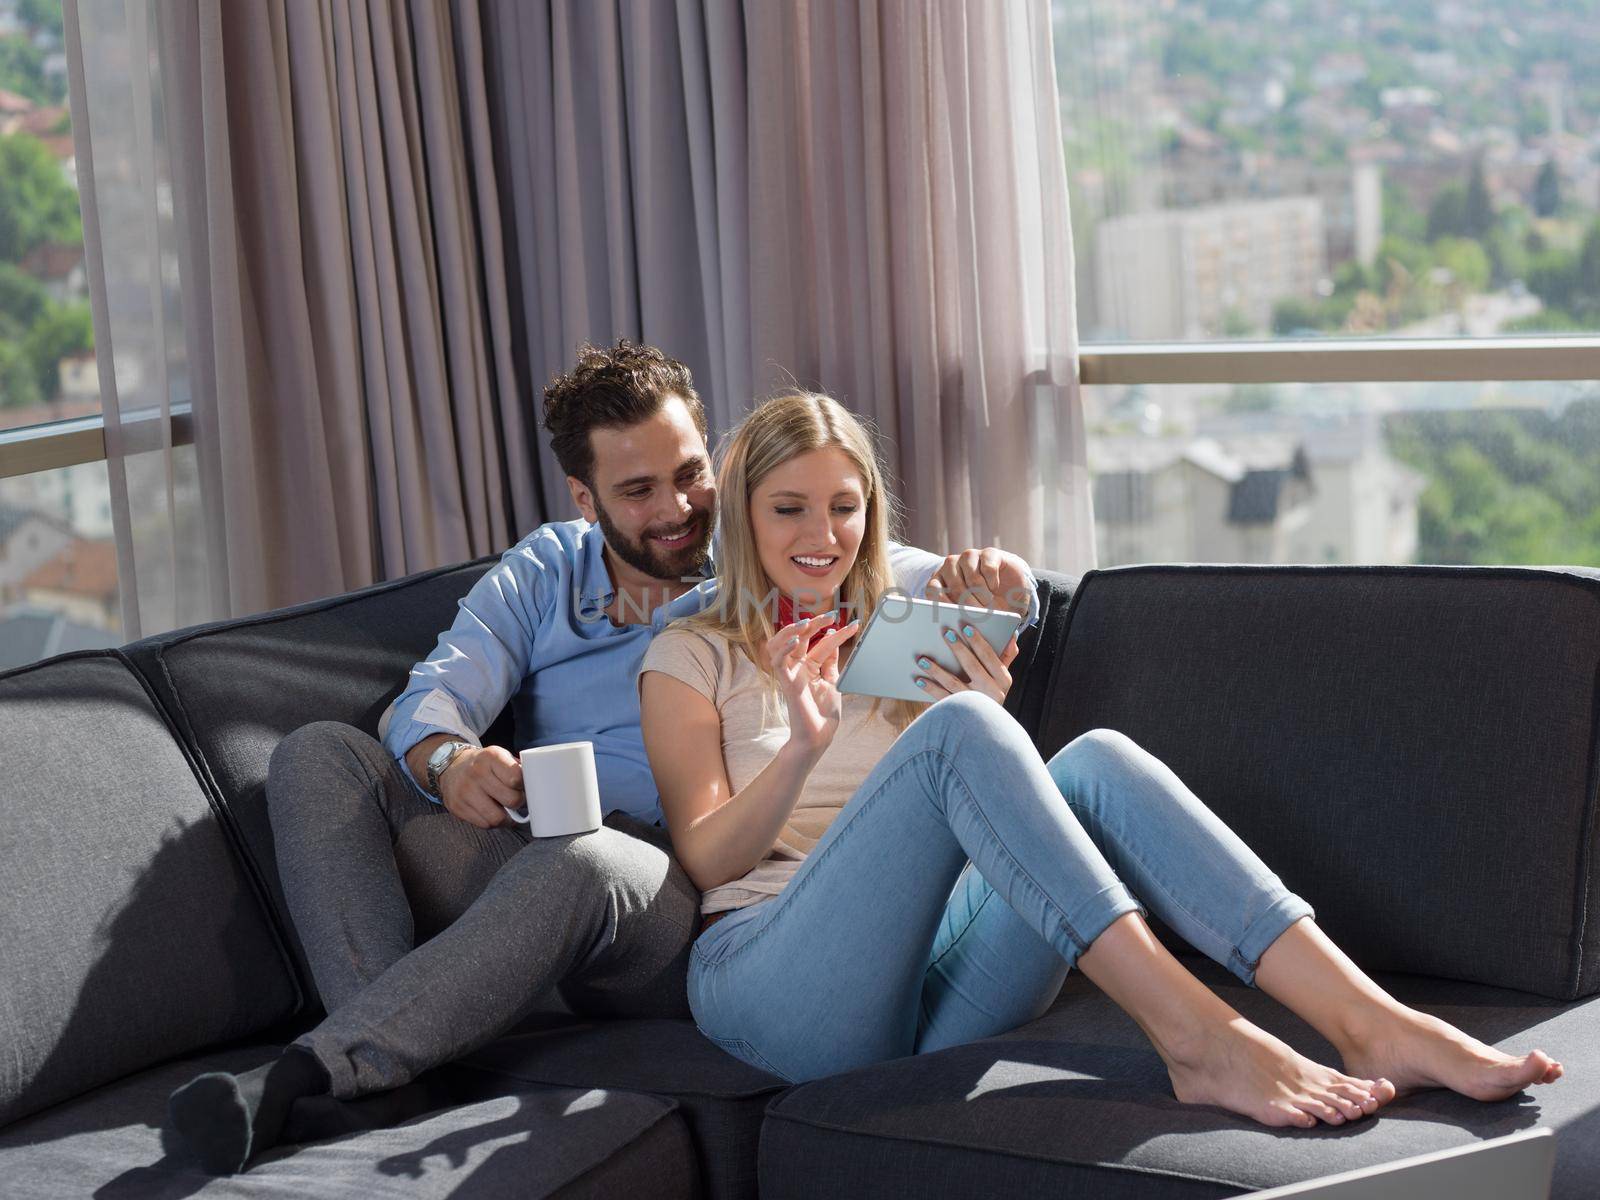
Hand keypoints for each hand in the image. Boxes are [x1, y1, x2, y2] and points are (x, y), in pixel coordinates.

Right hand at [438, 745, 524, 828]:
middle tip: (516, 800)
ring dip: (507, 818)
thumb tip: (537, 787)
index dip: (524, 786)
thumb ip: (518, 769)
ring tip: (506, 811)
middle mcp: (477, 773)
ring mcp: (465, 791)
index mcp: (491, 757)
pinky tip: (492, 812)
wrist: (452, 767)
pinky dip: (492, 822)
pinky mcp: (457, 807)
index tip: (524, 787)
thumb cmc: (485, 765)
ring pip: (497, 818)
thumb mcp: (501, 757)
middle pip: (511, 800)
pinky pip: (484, 824)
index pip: (516, 778)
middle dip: (518, 803)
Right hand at [764, 612, 860, 756]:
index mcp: (810, 666)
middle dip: (814, 623)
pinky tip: (795, 640)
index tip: (855, 625)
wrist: (819, 735)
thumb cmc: (825, 712)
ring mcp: (790, 673)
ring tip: (806, 622)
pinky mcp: (785, 682)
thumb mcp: (833, 680)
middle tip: (831, 615)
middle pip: (800, 637)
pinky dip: (784, 648)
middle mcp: (798, 667)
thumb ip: (831, 660)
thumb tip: (834, 637)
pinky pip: (778, 661)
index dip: (837, 632)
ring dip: (791, 630)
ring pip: (780, 644)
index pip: (822, 643)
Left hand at [913, 626, 1019, 704]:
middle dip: (958, 649)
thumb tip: (1012, 635)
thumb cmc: (991, 692)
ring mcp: (976, 703)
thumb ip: (1006, 656)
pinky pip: (943, 698)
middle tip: (946, 634)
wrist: (986, 726)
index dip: (978, 641)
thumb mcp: (1002, 676)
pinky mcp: (961, 712)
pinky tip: (919, 679)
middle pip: (972, 666)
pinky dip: (930, 688)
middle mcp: (992, 691)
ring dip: (937, 669)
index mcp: (1003, 679)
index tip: (965, 627)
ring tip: (923, 659)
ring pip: (953, 682)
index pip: (989, 656)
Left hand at [925, 547, 1032, 615]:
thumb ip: (958, 620)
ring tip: (991, 607)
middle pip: (955, 586)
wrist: (1012, 591)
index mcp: (940, 579)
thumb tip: (947, 634)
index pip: (932, 589)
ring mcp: (970, 556)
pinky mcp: (989, 553)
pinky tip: (995, 588)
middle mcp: (951, 565)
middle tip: (981, 618)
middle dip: (969, 606)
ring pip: (972, 578)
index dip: (941, 604)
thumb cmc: (986, 606)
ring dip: (983, 596)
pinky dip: (992, 581)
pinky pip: (988, 568)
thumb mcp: (971, 616)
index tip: (952, 617)